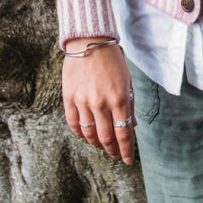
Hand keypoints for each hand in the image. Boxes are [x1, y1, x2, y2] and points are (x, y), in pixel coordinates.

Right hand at [62, 37, 135, 165]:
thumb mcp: (127, 80)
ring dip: (97, 144)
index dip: (126, 150)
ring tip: (102, 146)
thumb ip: (129, 104)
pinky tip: (86, 137)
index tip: (128, 160)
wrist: (89, 42)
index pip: (124, 133)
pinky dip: (80, 135)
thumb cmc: (112, 60)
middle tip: (116, 156)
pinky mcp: (69, 99)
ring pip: (89, 135)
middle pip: (106, 138)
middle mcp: (101, 103)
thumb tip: (133, 125)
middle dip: (113, 151)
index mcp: (119, 98)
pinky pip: (74, 125)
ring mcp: (83, 102)